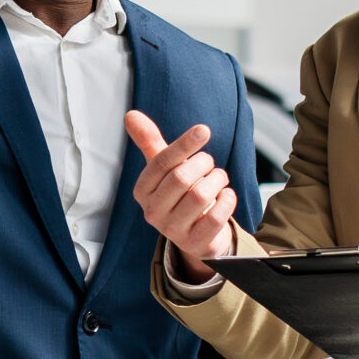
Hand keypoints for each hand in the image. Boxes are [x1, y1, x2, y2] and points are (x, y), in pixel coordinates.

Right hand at [125, 111, 235, 281]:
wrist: (198, 234)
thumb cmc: (180, 193)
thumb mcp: (165, 168)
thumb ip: (149, 141)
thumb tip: (130, 114)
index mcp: (142, 191)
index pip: (161, 163)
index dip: (184, 144)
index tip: (203, 130)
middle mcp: (152, 213)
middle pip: (182, 178)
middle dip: (203, 164)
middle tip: (210, 164)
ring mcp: (173, 231)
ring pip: (200, 196)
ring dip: (217, 180)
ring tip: (219, 179)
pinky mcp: (195, 244)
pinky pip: (216, 216)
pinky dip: (227, 200)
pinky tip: (226, 196)